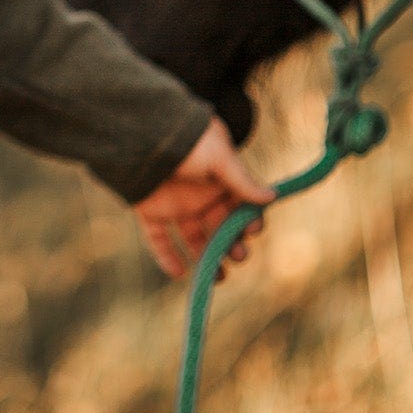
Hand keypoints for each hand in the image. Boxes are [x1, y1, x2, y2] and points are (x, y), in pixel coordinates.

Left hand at [134, 117, 274, 279]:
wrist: (141, 135)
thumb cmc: (186, 141)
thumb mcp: (218, 157)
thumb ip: (242, 180)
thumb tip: (271, 196)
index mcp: (219, 178)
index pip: (240, 205)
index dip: (248, 220)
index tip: (252, 231)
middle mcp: (199, 193)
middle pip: (220, 225)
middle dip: (232, 244)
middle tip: (239, 257)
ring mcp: (175, 203)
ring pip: (194, 237)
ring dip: (206, 258)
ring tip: (218, 278)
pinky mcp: (150, 210)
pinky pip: (158, 238)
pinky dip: (167, 256)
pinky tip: (178, 273)